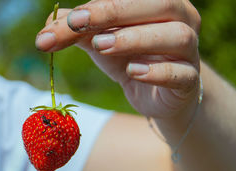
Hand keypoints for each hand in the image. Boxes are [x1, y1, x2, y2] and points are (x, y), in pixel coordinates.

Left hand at [36, 0, 200, 119]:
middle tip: (80, 26)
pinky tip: (133, 71)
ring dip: (136, 38)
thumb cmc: (130, 58)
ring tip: (102, 46)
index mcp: (158, 4)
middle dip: (116, 12)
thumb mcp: (100, 41)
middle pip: (160, 4)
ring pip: (176, 36)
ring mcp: (190, 52)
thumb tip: (46, 29)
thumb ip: (77, 31)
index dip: (97, 6)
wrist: (157, 96)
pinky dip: (158, 72)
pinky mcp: (190, 81)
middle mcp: (182, 20)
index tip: (69, 22)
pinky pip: (182, 73)